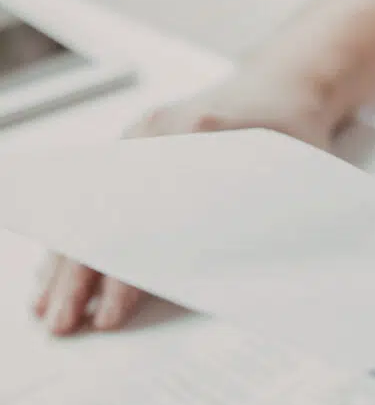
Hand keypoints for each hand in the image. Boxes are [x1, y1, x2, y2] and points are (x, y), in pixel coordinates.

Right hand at [33, 71, 336, 334]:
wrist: (289, 80)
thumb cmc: (296, 128)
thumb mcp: (292, 170)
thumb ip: (262, 214)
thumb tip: (232, 276)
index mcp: (193, 138)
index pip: (140, 221)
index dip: (123, 273)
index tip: (112, 312)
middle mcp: (156, 134)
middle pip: (101, 216)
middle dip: (78, 277)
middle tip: (65, 324)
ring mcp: (143, 137)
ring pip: (90, 206)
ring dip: (67, 260)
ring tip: (49, 308)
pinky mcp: (143, 143)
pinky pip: (98, 191)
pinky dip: (79, 232)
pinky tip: (59, 266)